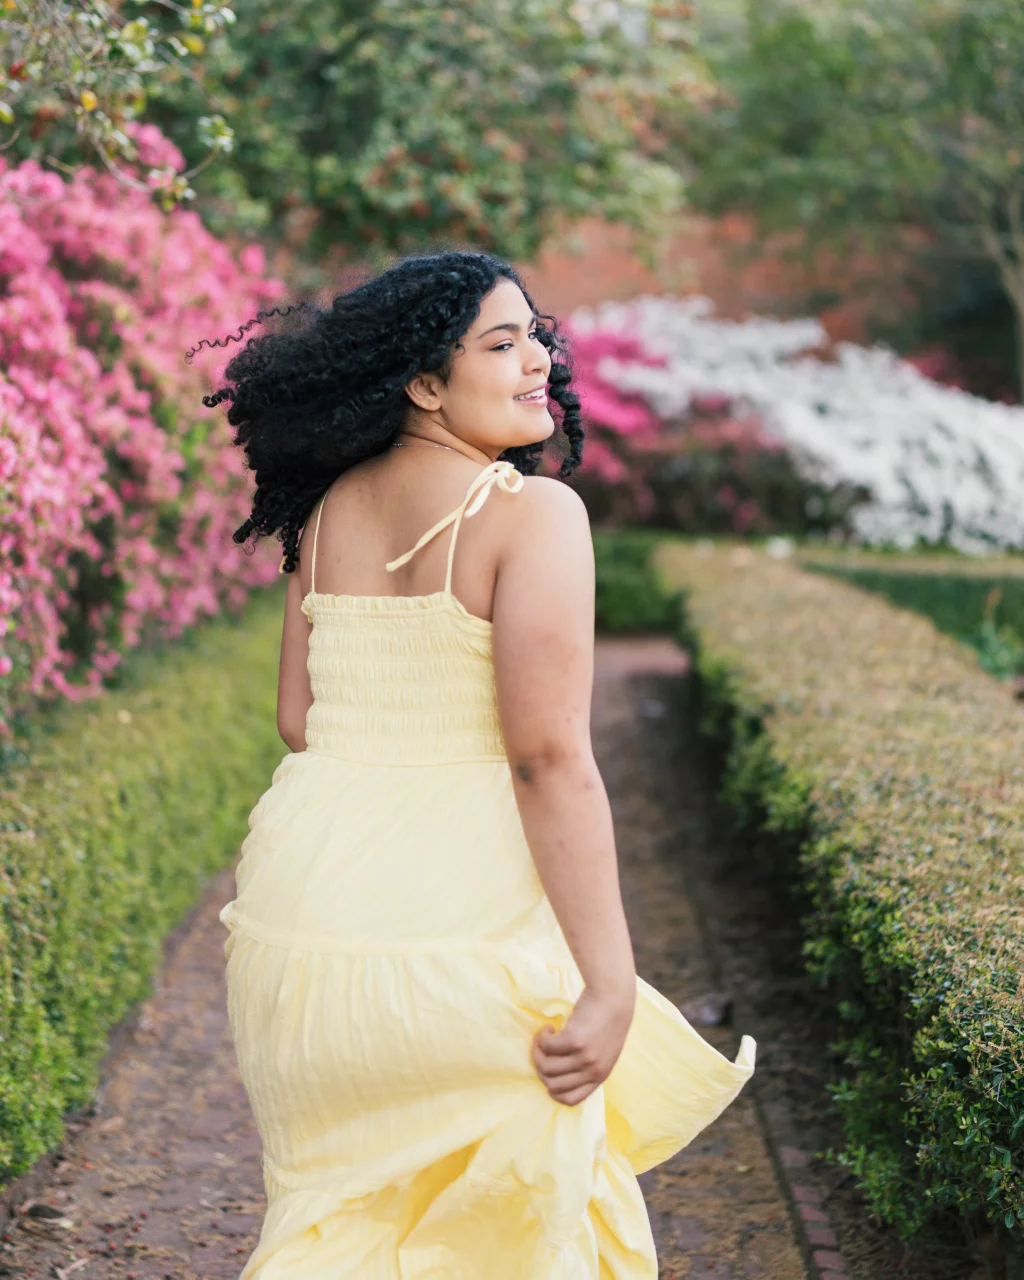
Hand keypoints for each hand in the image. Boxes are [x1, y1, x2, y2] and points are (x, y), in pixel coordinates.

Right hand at [531, 985, 634, 1106]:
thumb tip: (557, 1078)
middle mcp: (593, 1070)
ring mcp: (585, 1057)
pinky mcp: (575, 1040)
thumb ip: (588, 1067)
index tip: (549, 1072)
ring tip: (544, 1037)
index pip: (570, 1100)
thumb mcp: (603, 1052)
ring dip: (538, 1051)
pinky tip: (549, 1028)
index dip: (553, 1089)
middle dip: (541, 1068)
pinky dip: (542, 1037)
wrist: (614, 997)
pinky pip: (547, 1046)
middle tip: (543, 1050)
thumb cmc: (605, 1021)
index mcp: (600, 1077)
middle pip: (553, 1085)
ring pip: (546, 1067)